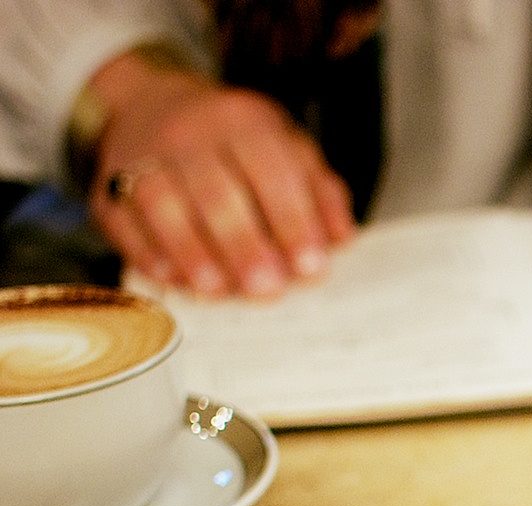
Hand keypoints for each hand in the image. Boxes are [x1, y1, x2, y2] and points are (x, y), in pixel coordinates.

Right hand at [86, 50, 355, 297]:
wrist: (154, 106)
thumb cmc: (238, 146)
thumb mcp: (288, 151)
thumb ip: (320, 194)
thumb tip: (341, 240)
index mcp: (244, 124)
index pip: (271, 170)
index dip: (293, 220)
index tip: (311, 266)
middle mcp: (189, 134)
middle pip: (215, 190)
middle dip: (243, 245)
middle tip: (267, 289)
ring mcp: (142, 156)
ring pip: (161, 202)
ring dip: (190, 250)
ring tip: (217, 290)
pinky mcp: (107, 185)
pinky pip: (121, 218)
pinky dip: (146, 251)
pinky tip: (173, 279)